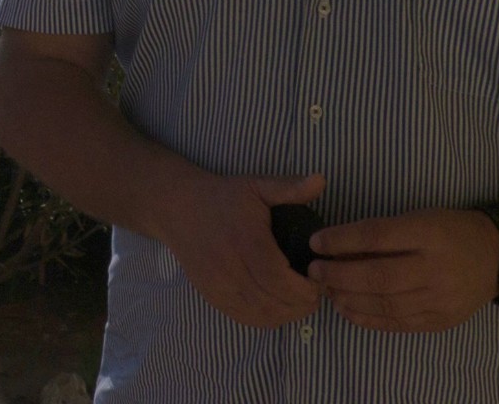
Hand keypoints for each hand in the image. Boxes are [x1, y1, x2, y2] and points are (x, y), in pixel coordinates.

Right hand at [151, 171, 326, 329]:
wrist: (177, 209)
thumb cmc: (222, 197)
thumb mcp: (256, 185)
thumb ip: (289, 187)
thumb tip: (321, 180)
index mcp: (245, 241)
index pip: (280, 280)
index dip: (306, 288)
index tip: (319, 280)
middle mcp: (230, 268)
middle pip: (274, 302)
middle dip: (303, 303)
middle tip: (315, 290)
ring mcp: (218, 285)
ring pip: (262, 315)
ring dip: (288, 314)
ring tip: (300, 300)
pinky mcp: (212, 296)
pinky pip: (246, 319)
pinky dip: (268, 318)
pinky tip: (279, 305)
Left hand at [309, 208, 498, 331]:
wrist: (496, 257)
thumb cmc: (448, 230)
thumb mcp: (418, 219)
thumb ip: (382, 233)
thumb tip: (335, 246)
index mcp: (429, 233)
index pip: (377, 236)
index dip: (342, 240)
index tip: (315, 242)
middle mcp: (437, 268)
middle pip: (378, 276)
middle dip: (339, 275)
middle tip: (314, 271)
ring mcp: (441, 299)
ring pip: (386, 304)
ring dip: (348, 299)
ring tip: (326, 291)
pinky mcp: (441, 321)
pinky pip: (398, 323)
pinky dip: (368, 318)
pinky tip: (347, 309)